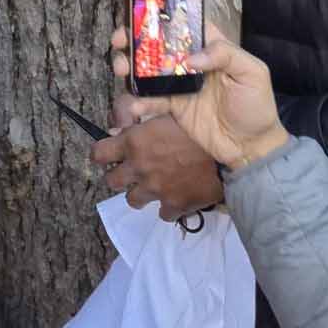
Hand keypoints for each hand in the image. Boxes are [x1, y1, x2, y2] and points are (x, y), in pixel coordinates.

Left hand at [92, 101, 223, 219]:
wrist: (229, 151)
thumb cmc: (197, 124)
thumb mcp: (165, 113)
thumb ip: (139, 120)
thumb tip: (117, 130)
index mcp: (133, 142)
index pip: (99, 153)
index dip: (101, 154)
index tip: (107, 155)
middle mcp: (139, 168)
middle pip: (111, 181)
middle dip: (119, 176)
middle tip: (132, 171)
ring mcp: (156, 190)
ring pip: (132, 201)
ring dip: (141, 193)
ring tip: (154, 185)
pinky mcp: (174, 206)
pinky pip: (163, 214)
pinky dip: (168, 207)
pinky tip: (176, 196)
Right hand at [120, 28, 288, 171]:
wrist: (251, 147)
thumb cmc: (257, 106)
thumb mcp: (253, 73)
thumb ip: (226, 55)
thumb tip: (191, 58)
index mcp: (211, 47)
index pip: (184, 23)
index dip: (161, 15)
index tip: (140, 14)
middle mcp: (191, 61)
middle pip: (158, 43)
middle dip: (134, 39)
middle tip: (119, 42)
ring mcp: (179, 83)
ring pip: (148, 68)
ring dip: (129, 66)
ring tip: (120, 69)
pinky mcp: (173, 106)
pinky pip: (151, 99)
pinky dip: (139, 101)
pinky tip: (135, 106)